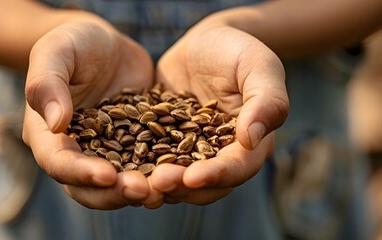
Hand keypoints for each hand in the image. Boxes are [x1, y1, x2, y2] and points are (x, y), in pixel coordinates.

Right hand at [22, 19, 153, 208]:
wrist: (105, 43)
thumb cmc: (72, 42)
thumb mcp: (55, 52)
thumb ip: (47, 84)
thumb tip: (56, 124)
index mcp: (47, 136)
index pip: (58, 162)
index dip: (81, 173)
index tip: (108, 175)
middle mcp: (75, 153)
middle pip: (88, 188)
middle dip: (116, 193)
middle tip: (145, 190)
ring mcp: (106, 155)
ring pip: (120, 185)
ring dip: (143, 191)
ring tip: (168, 186)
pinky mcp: (134, 150)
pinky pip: (148, 167)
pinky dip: (163, 173)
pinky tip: (186, 172)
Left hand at [144, 21, 288, 207]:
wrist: (205, 43)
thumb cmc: (240, 51)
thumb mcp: (259, 67)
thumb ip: (266, 101)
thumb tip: (251, 140)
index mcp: (250, 146)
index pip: (236, 168)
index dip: (216, 175)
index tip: (193, 177)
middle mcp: (220, 158)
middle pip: (203, 186)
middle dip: (180, 187)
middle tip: (156, 183)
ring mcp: (189, 155)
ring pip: (174, 182)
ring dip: (155, 186)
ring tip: (133, 183)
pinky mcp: (162, 146)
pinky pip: (149, 162)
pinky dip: (135, 168)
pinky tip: (115, 168)